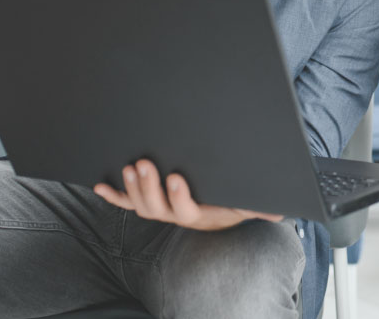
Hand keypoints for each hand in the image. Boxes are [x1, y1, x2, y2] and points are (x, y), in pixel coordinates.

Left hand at [93, 159, 282, 230]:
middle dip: (147, 186)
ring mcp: (161, 209)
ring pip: (141, 205)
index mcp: (200, 215)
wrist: (223, 209)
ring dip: (132, 187)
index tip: (175, 178)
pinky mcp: (151, 202)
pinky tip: (100, 185)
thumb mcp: (250, 204)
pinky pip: (128, 203)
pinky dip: (114, 195)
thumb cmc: (236, 202)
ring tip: (129, 166)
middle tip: (142, 163)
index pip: (185, 211)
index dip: (178, 197)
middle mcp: (176, 215)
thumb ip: (261, 207)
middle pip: (156, 207)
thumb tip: (277, 211)